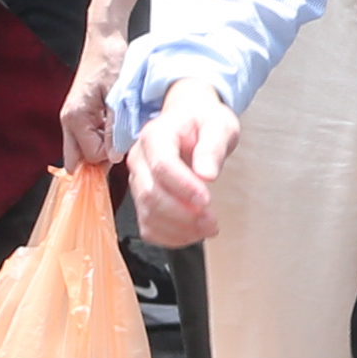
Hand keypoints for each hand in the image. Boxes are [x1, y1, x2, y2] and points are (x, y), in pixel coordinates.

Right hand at [54, 18, 126, 165]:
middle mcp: (68, 121)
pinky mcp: (80, 113)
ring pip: (85, 149)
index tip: (125, 144)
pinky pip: (89, 137)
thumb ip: (114, 129)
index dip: (109, 155)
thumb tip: (113, 158)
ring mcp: (72, 118)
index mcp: (74, 118)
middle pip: (80, 158)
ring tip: (121, 129)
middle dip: (101, 158)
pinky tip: (116, 124)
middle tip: (123, 143)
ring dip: (104, 146)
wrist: (104, 40)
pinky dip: (103, 137)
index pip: (89, 156)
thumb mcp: (118, 97)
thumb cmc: (111, 62)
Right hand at [127, 78, 238, 246]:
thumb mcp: (219, 125)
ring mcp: (137, 180)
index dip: (184, 188)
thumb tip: (207, 175)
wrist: (190, 121)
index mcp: (155, 136)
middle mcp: (139, 159)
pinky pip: (148, 225)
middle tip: (213, 221)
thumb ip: (213, 146)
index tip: (208, 200)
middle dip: (183, 214)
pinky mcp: (142, 198)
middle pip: (151, 194)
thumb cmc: (204, 122)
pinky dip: (170, 236)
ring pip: (148, 214)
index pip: (162, 166)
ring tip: (208, 228)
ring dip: (179, 229)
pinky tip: (193, 234)